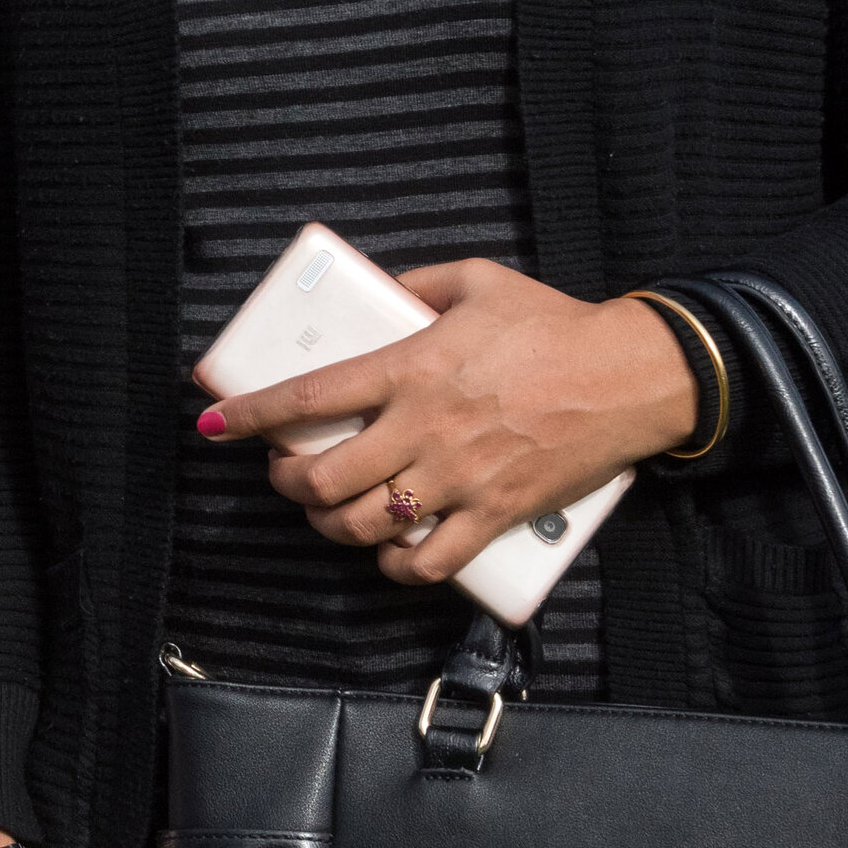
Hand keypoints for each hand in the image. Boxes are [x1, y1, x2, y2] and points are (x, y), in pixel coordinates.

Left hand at [198, 260, 694, 587]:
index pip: (308, 397)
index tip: (214, 423)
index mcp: (411, 368)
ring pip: (365, 525)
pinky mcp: (496, 515)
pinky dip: (397, 566)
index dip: (249, 415)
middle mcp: (424, 429)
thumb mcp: (477, 280)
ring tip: (329, 512)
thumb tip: (383, 288)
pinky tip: (389, 554)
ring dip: (331, 525)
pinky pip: (429, 561)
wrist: (633, 375)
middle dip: (287, 483)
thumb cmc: (556, 326)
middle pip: (324, 479)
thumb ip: (418, 283)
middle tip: (285, 474)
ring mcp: (458, 478)